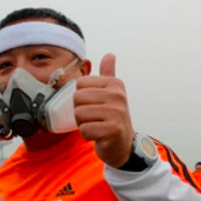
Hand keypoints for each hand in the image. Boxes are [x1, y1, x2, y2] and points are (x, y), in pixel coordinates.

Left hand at [75, 54, 134, 168]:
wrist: (123, 145)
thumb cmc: (113, 119)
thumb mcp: (112, 94)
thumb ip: (109, 74)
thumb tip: (110, 55)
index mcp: (115, 84)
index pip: (80, 84)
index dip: (82, 98)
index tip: (95, 106)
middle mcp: (117, 96)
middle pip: (77, 99)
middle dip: (81, 112)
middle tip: (94, 118)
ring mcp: (116, 112)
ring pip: (79, 114)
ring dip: (84, 124)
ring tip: (97, 126)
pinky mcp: (113, 130)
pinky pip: (85, 130)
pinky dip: (88, 136)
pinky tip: (99, 136)